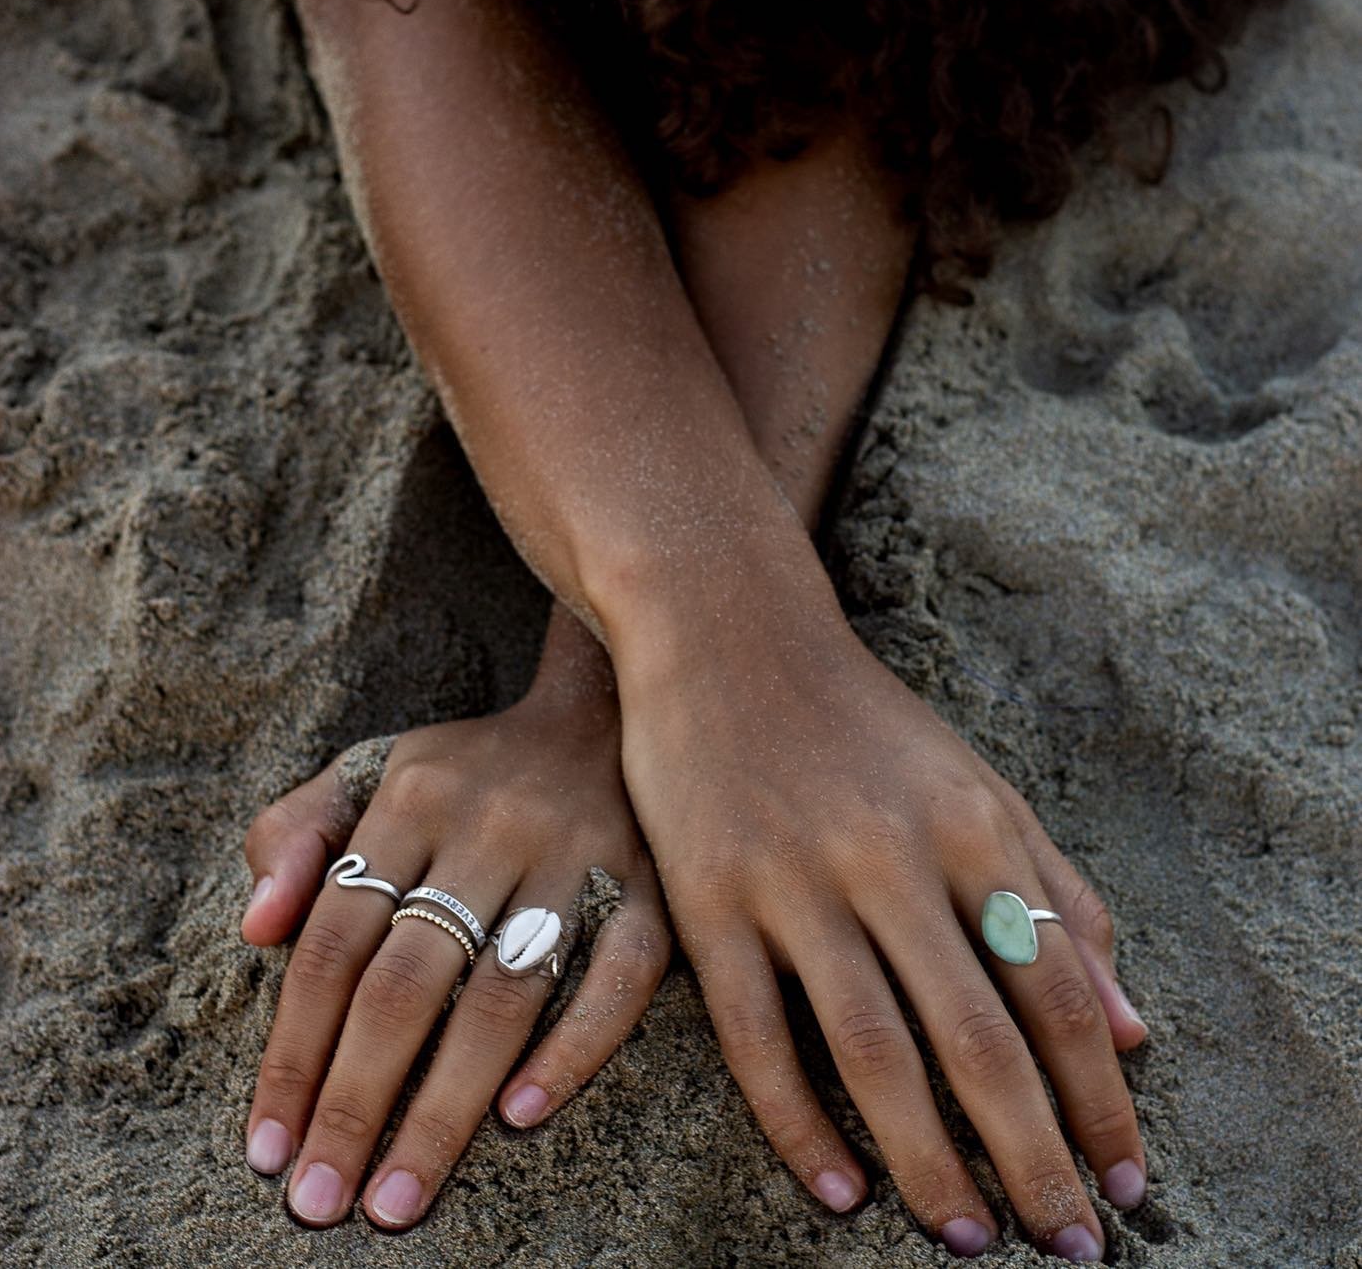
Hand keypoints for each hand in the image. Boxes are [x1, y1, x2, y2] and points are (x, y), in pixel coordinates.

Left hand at [239, 690, 668, 1229]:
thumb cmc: (468, 768)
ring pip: (504, 995)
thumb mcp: (370, 768)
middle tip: (319, 1203)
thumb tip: (256, 930)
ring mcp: (579, 856)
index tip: (265, 1147)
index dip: (293, 1049)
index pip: (334, 939)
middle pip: (408, 981)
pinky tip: (519, 1118)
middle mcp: (493, 823)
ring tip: (398, 1197)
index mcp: (413, 793)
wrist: (604, 713)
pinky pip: (619, 981)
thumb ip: (297, 831)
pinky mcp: (650, 887)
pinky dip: (572, 1050)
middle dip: (355, 1100)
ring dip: (446, 1107)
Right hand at [616, 609, 1145, 1260]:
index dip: (1099, 1097)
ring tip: (967, 1240)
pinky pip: (755, 1033)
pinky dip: (796, 1122)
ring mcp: (793, 879)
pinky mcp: (710, 897)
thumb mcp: (975, 782)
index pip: (1056, 988)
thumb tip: (1131, 1025)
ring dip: (929, 1164)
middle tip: (1067, 1244)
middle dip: (1034, 1157)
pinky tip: (837, 1188)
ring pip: (874, 1052)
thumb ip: (1057, 890)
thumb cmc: (858, 717)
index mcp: (968, 826)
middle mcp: (889, 856)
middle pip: (978, 1038)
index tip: (1126, 1180)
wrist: (726, 633)